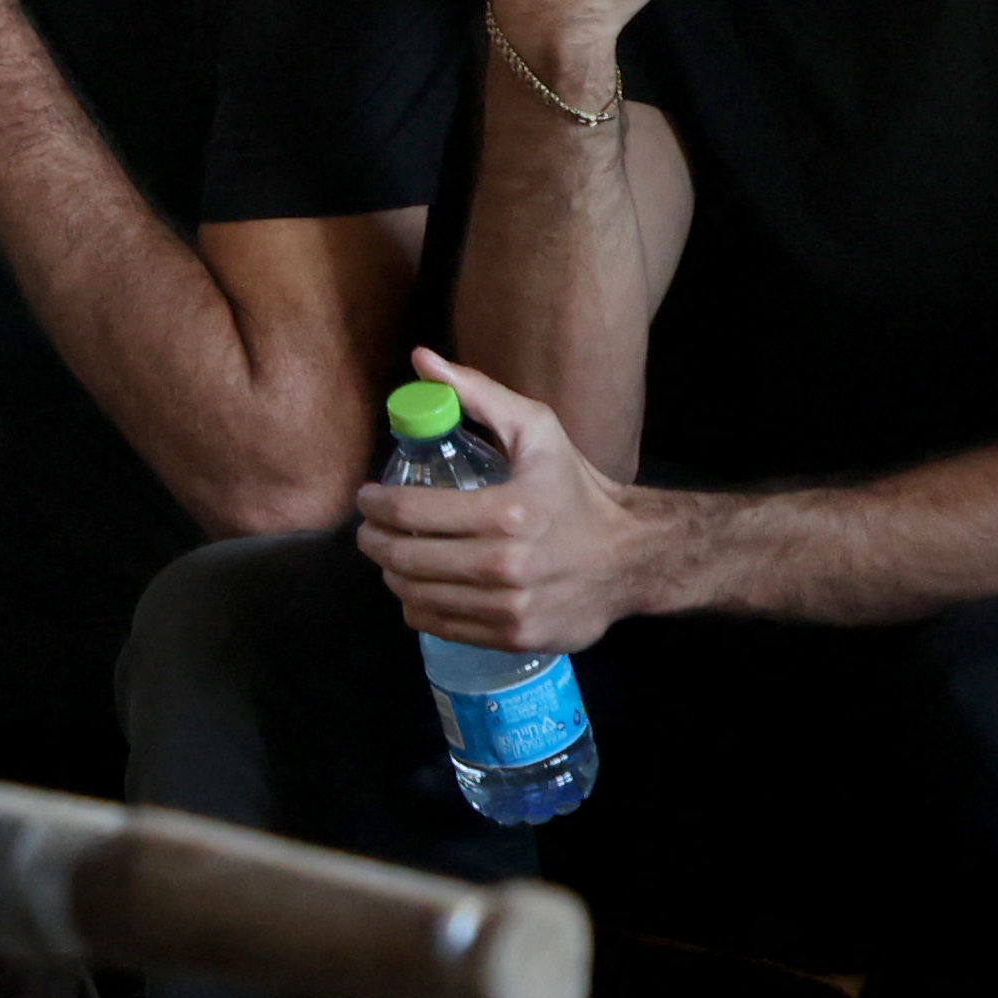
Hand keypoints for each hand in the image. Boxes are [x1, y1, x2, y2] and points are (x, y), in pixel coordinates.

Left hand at [351, 350, 676, 653]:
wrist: (630, 557)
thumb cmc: (575, 488)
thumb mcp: (536, 430)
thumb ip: (477, 394)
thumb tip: (421, 359)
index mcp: (509, 512)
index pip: (410, 512)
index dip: (374, 504)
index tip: (367, 497)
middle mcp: (506, 566)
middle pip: (404, 558)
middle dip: (373, 539)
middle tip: (371, 526)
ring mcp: (509, 608)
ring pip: (414, 595)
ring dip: (391, 573)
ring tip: (395, 553)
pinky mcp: (513, 638)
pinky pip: (437, 624)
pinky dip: (418, 604)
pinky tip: (422, 583)